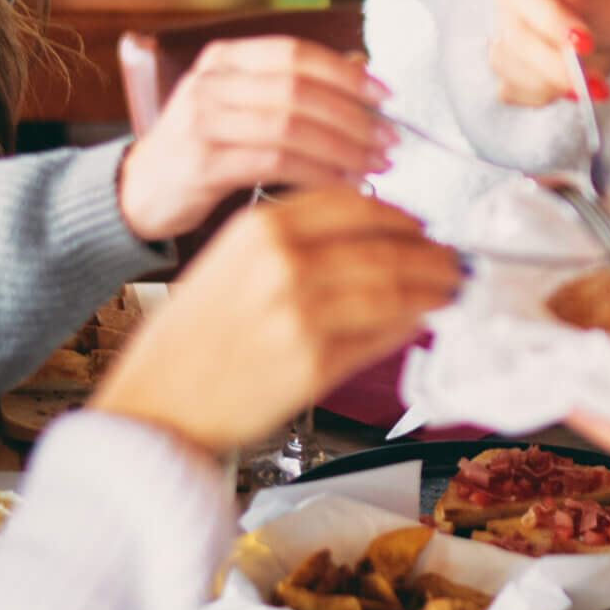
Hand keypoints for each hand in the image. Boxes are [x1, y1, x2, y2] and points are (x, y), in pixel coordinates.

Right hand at [92, 191, 462, 451]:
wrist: (155, 405)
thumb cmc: (194, 342)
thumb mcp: (232, 266)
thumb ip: (297, 245)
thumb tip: (374, 241)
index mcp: (258, 229)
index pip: (354, 204)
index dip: (399, 216)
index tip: (421, 228)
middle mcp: (281, 262)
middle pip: (384, 245)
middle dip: (431, 254)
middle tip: (454, 262)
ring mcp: (300, 312)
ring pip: (393, 289)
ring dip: (433, 289)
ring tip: (450, 291)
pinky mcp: (313, 362)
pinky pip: (380, 336)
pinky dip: (408, 326)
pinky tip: (419, 322)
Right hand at [116, 37, 393, 240]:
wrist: (138, 191)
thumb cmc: (202, 150)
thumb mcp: (240, 107)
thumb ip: (290, 90)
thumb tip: (362, 76)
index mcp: (224, 59)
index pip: (296, 54)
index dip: (346, 74)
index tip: (386, 96)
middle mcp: (211, 82)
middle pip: (299, 89)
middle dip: (354, 116)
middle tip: (390, 140)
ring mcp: (203, 120)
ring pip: (291, 125)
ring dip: (344, 147)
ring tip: (375, 164)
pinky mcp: (203, 162)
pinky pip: (275, 162)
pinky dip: (319, 173)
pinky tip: (343, 184)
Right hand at [490, 0, 609, 106]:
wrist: (604, 34)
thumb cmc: (604, 10)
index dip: (554, 20)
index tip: (586, 43)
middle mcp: (506, 8)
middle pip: (517, 39)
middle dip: (557, 65)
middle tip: (595, 81)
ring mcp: (501, 43)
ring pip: (516, 71)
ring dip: (557, 84)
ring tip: (596, 87)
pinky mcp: (505, 76)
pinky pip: (518, 92)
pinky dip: (549, 96)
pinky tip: (573, 90)